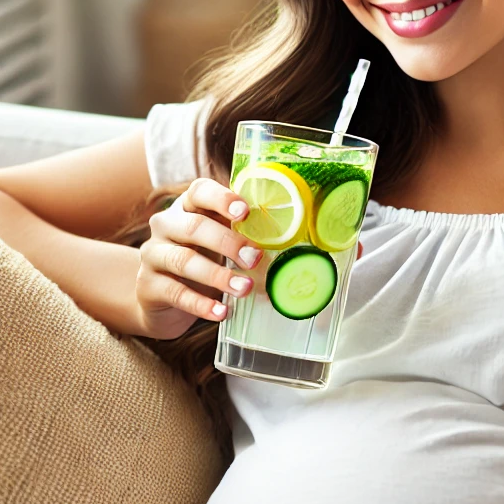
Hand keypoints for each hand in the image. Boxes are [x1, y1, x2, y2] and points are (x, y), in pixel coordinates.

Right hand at [136, 177, 362, 340]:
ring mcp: (154, 255)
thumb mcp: (236, 248)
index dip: (223, 197)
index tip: (247, 210)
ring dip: (217, 276)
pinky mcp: (149, 286)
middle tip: (257, 258)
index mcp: (192, 207)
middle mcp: (169, 225)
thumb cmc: (209, 263)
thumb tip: (354, 248)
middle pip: (193, 225)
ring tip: (245, 290)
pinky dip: (200, 304)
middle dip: (227, 241)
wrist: (159, 297)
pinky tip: (221, 313)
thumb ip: (281, 243)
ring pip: (184, 260)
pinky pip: (175, 293)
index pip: (200, 190)